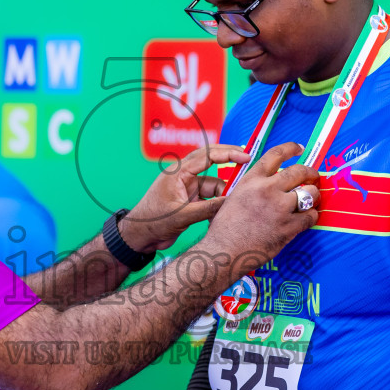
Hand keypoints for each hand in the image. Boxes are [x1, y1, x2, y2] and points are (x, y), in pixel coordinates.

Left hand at [122, 144, 249, 252]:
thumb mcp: (182, 215)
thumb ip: (207, 208)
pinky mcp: (191, 200)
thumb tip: (231, 201)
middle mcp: (184, 176)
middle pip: (211, 161)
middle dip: (230, 161)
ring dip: (224, 193)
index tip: (245, 155)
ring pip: (214, 184)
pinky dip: (218, 204)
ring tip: (232, 205)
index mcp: (178, 172)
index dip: (227, 153)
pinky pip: (211, 197)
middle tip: (249, 160)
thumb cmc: (153, 221)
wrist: (140, 236)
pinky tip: (221, 215)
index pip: (206, 155)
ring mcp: (188, 188)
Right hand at [205, 142, 318, 266]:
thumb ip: (253, 187)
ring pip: (310, 193)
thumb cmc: (225, 229)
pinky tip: (307, 218)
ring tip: (311, 200)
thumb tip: (269, 183)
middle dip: (311, 173)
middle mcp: (267, 190)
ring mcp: (280, 208)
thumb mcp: (234, 197)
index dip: (291, 148)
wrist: (224, 252)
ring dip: (314, 196)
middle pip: (299, 171)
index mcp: (252, 180)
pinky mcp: (288, 227)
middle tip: (313, 177)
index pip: (276, 155)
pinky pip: (311, 216)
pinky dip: (311, 216)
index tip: (299, 148)